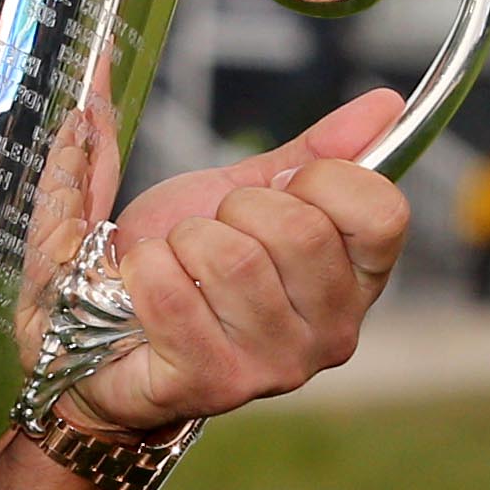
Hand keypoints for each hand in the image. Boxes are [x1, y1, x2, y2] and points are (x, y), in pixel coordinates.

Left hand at [70, 89, 411, 436]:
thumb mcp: (248, 195)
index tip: (279, 189)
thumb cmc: (185, 263)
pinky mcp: (211, 383)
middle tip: (212, 231)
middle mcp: (330, 333)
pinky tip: (145, 286)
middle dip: (235, 209)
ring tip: (179, 262)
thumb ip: (316, 154)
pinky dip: (144, 268)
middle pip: (300, 230)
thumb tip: (387, 106)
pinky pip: (171, 292)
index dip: (322, 179)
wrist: (102, 329)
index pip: (382, 211)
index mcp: (356, 282)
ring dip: (183, 241)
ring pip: (232, 259)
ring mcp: (274, 366)